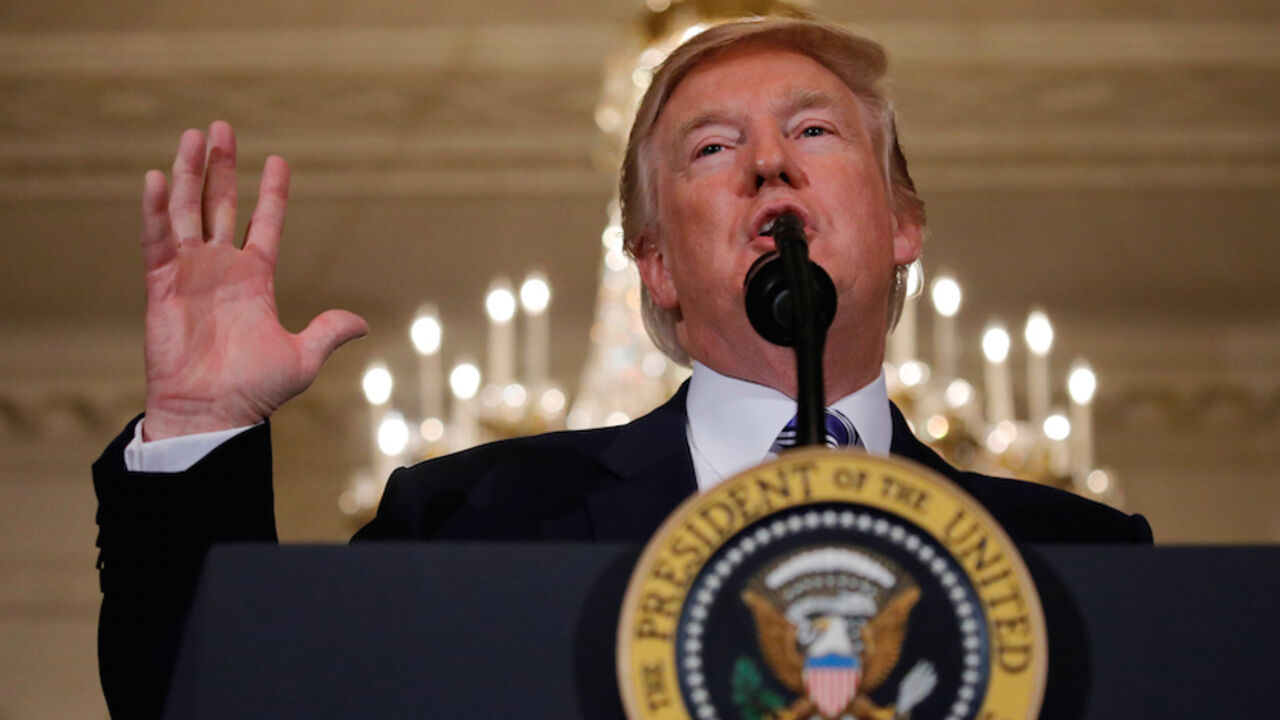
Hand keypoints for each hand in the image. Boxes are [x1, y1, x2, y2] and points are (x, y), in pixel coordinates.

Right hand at [140, 121, 367, 439]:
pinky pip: (157, 240)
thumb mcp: (302, 358)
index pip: (265, 224)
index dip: (272, 193)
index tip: (279, 161)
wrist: (213, 415)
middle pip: (219, 204)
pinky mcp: (161, 285)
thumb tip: (362, 323)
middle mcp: (221, 268)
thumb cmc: (254, 391)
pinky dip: (156, 210)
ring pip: (187, 211)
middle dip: (222, 167)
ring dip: (189, 173)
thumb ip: (328, 332)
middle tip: (223, 127)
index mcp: (255, 279)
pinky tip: (158, 177)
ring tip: (194, 135)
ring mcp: (190, 273)